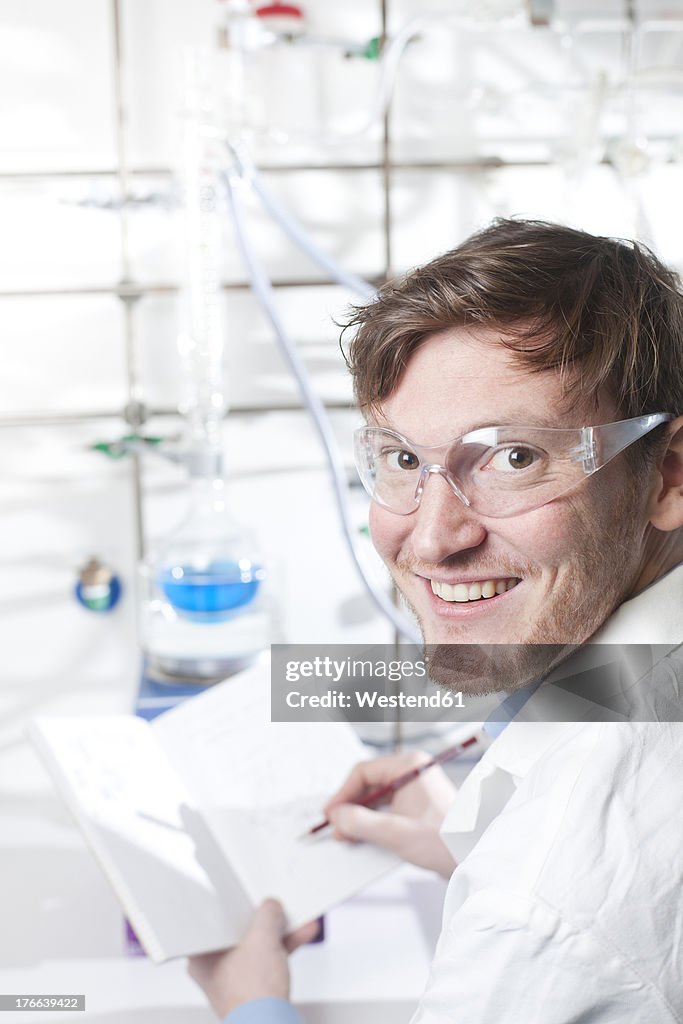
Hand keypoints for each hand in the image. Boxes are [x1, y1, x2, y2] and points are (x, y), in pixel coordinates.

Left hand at [187, 899, 318, 1018]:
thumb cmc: (252, 993)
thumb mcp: (262, 937)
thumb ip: (267, 914)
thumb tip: (271, 907)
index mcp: (200, 956)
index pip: (215, 920)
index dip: (234, 904)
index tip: (247, 895)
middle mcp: (213, 968)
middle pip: (239, 931)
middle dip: (263, 918)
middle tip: (274, 906)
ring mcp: (232, 980)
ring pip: (255, 945)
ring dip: (278, 931)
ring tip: (294, 916)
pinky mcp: (251, 989)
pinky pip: (266, 960)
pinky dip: (282, 948)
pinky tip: (300, 934)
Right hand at [323, 751, 456, 878]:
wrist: (475, 858)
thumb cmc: (445, 841)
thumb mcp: (395, 833)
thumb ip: (360, 823)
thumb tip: (337, 817)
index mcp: (409, 767)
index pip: (363, 772)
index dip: (343, 794)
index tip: (330, 814)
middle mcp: (412, 774)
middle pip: (369, 785)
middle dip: (351, 808)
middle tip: (337, 828)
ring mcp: (416, 791)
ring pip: (377, 800)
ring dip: (362, 818)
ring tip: (349, 836)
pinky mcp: (419, 808)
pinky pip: (388, 811)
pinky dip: (375, 825)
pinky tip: (366, 840)